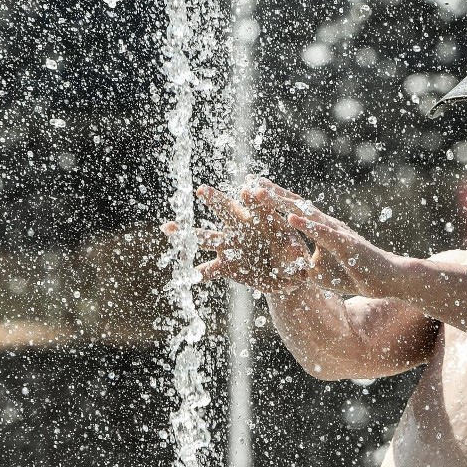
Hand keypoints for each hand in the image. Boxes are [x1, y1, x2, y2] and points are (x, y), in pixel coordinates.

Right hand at [161, 183, 310, 292]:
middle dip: (215, 200)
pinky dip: (199, 273)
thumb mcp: (299, 258)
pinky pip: (209, 269)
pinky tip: (186, 276)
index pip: (259, 205)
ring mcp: (230, 246)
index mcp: (264, 220)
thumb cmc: (295, 259)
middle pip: (226, 211)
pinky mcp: (226, 265)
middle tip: (203, 190)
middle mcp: (242, 228)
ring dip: (187, 233)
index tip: (248, 190)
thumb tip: (299, 257)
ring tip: (167, 228)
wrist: (285, 275)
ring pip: (207, 237)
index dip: (253, 198)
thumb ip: (296, 257)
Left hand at [248, 177, 401, 297]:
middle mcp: (327, 225)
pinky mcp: (346, 244)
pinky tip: (290, 218)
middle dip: (271, 195)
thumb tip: (281, 266)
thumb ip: (301, 264)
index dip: (272, 201)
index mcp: (321, 229)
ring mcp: (337, 232)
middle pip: (295, 205)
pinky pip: (323, 234)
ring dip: (282, 203)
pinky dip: (306, 226)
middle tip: (248, 183)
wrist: (387, 280)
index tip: (250, 191)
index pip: (293, 211)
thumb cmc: (355, 274)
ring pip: (306, 214)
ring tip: (261, 193)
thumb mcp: (320, 271)